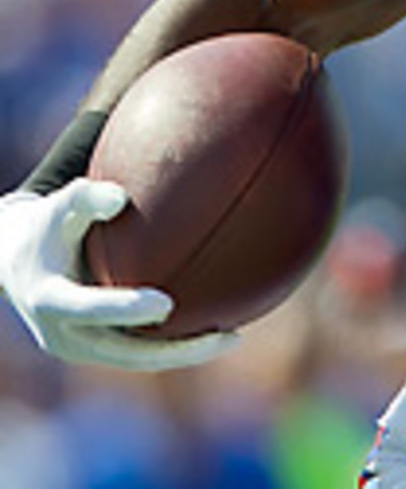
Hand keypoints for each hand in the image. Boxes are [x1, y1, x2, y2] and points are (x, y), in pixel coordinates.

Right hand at [0, 180, 237, 370]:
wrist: (17, 261)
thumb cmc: (46, 225)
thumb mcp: (59, 206)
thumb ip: (86, 198)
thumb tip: (120, 196)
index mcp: (50, 300)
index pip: (90, 309)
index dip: (125, 309)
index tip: (166, 304)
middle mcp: (65, 335)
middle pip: (125, 353)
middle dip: (174, 350)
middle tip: (222, 335)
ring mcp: (82, 347)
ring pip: (138, 359)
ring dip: (183, 353)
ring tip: (233, 337)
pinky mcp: (98, 348)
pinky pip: (140, 351)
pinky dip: (175, 344)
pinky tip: (217, 326)